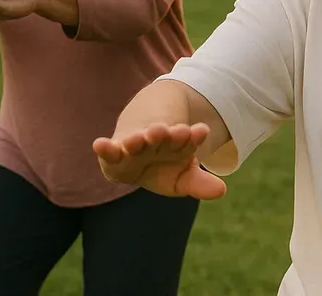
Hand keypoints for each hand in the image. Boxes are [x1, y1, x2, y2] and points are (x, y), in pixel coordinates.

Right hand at [92, 123, 226, 200]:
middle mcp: (156, 140)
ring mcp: (135, 143)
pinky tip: (100, 144)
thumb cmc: (161, 164)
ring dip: (146, 137)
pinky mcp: (114, 151)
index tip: (201, 131)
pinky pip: (109, 150)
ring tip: (154, 133)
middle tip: (179, 131)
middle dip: (172, 134)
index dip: (194, 137)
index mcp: (177, 143)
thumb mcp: (181, 176)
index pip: (188, 140)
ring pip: (142, 139)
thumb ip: (198, 183)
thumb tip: (221, 191)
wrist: (135, 141)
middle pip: (165, 135)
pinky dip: (105, 148)